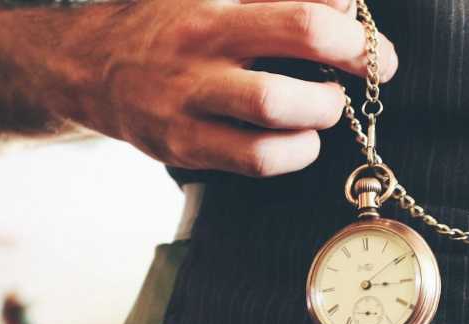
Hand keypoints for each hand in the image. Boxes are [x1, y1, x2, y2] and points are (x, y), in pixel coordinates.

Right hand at [14, 0, 398, 175]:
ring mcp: (187, 111)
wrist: (93, 64)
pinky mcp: (183, 148)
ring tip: (320, 113)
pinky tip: (296, 140)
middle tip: (347, 89)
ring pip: (266, 136)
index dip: (353, 43)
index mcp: (215, 13)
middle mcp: (199, 62)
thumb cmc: (171, 27)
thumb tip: (345, 7)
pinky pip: (252, 162)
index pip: (301, 24)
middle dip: (336, 94)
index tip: (375, 53)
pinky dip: (291, 154)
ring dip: (313, 127)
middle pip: (282, 93)